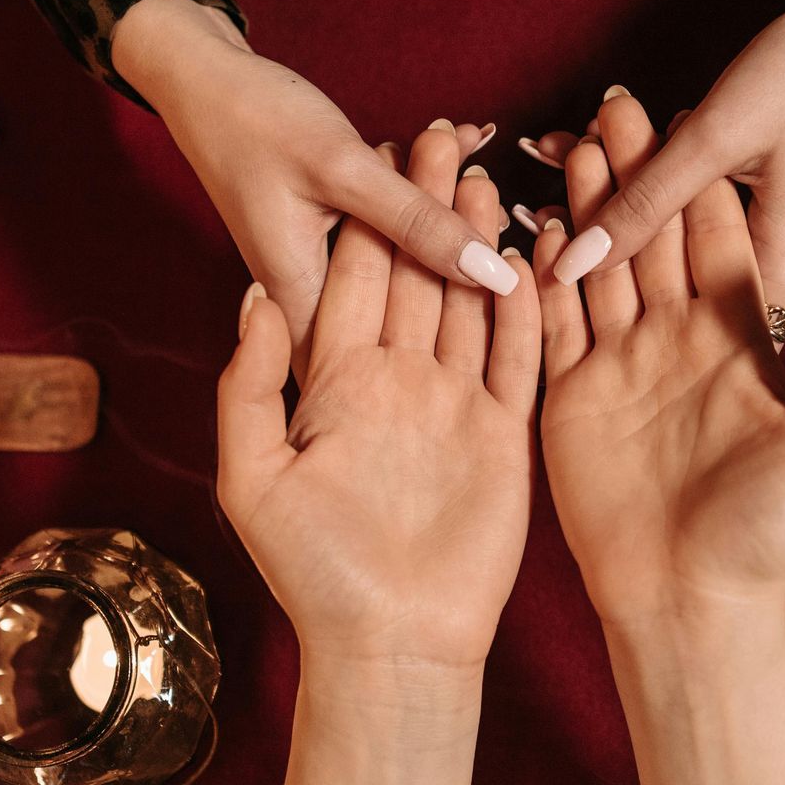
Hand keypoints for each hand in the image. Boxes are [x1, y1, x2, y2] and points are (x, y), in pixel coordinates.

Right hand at [113, 0, 516, 368]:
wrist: (201, 75)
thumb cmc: (256, 118)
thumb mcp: (342, 168)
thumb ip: (416, 222)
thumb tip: (493, 274)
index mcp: (303, 299)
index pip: (382, 363)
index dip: (449, 348)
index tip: (511, 314)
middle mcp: (310, 295)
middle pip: (403, 312)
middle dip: (459, 269)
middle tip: (505, 223)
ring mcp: (322, 264)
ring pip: (404, 261)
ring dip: (446, 216)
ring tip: (482, 167)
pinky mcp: (332, 233)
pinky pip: (393, 225)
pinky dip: (425, 189)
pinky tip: (462, 142)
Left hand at [216, 125, 540, 675]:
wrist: (392, 645)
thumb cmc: (314, 572)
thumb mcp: (252, 475)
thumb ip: (251, 383)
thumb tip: (255, 297)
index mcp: (337, 384)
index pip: (355, 280)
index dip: (367, 217)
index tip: (379, 151)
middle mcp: (398, 384)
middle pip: (415, 276)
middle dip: (427, 208)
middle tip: (444, 138)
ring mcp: (455, 406)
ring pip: (469, 305)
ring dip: (477, 243)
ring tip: (490, 178)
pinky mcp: (505, 435)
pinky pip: (519, 358)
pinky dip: (527, 307)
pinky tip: (533, 254)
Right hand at [535, 93, 784, 630]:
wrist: (692, 605)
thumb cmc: (772, 530)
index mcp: (737, 338)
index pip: (714, 235)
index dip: (699, 175)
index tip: (681, 111)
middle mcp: (675, 339)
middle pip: (652, 234)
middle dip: (631, 169)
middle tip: (608, 106)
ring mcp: (619, 364)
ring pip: (599, 262)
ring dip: (583, 205)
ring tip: (564, 144)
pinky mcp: (569, 395)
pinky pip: (550, 319)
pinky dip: (538, 271)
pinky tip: (525, 222)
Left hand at [537, 0, 784, 310]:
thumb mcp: (715, 137)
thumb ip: (644, 202)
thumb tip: (571, 266)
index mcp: (779, 267)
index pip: (686, 321)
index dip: (613, 303)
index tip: (550, 271)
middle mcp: (771, 262)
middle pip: (667, 276)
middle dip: (599, 237)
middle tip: (534, 205)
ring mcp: (758, 229)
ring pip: (666, 232)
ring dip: (609, 195)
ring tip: (552, 159)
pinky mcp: (745, 198)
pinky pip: (678, 197)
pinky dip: (634, 171)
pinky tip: (577, 142)